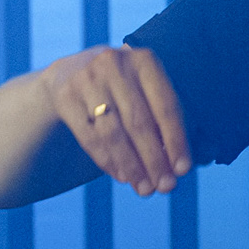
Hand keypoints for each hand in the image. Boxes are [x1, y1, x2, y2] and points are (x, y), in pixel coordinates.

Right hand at [39, 43, 190, 195]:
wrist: (70, 74)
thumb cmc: (123, 89)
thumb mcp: (145, 89)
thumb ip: (164, 120)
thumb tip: (181, 166)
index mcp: (144, 60)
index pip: (166, 106)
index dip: (176, 141)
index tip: (183, 170)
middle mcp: (114, 64)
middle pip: (139, 122)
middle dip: (154, 160)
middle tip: (166, 187)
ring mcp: (86, 79)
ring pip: (113, 133)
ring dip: (132, 166)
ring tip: (145, 188)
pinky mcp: (65, 97)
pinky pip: (90, 138)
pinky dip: (108, 162)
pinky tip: (122, 176)